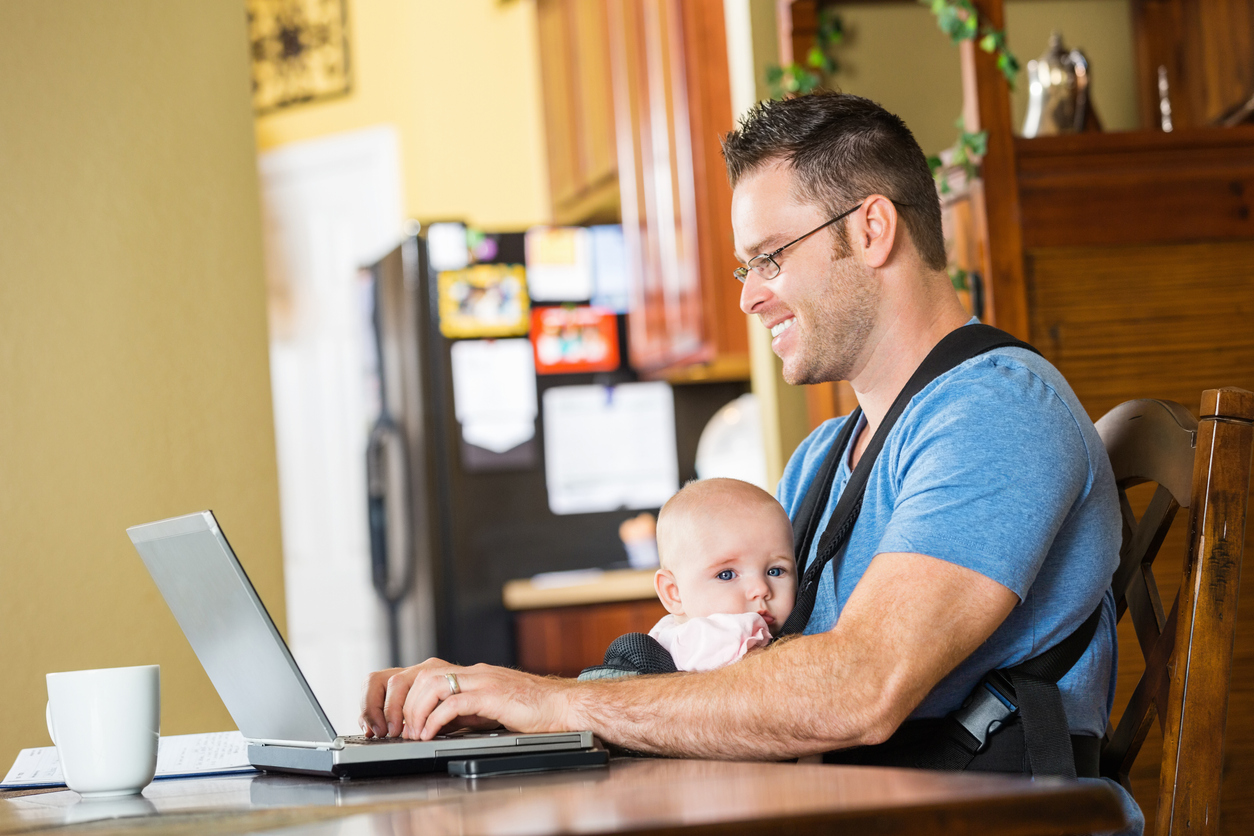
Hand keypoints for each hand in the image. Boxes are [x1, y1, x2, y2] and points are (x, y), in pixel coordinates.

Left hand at [360, 659, 573, 739]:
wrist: (564, 706)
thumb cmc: (533, 710)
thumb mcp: (490, 708)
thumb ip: (465, 710)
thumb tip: (437, 724)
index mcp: (473, 674)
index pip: (426, 673)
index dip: (406, 695)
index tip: (399, 720)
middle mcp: (475, 672)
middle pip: (422, 675)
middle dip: (404, 704)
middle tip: (401, 729)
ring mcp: (483, 681)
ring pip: (432, 683)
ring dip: (416, 710)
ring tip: (414, 733)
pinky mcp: (492, 695)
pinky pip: (453, 702)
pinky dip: (435, 719)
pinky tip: (430, 734)